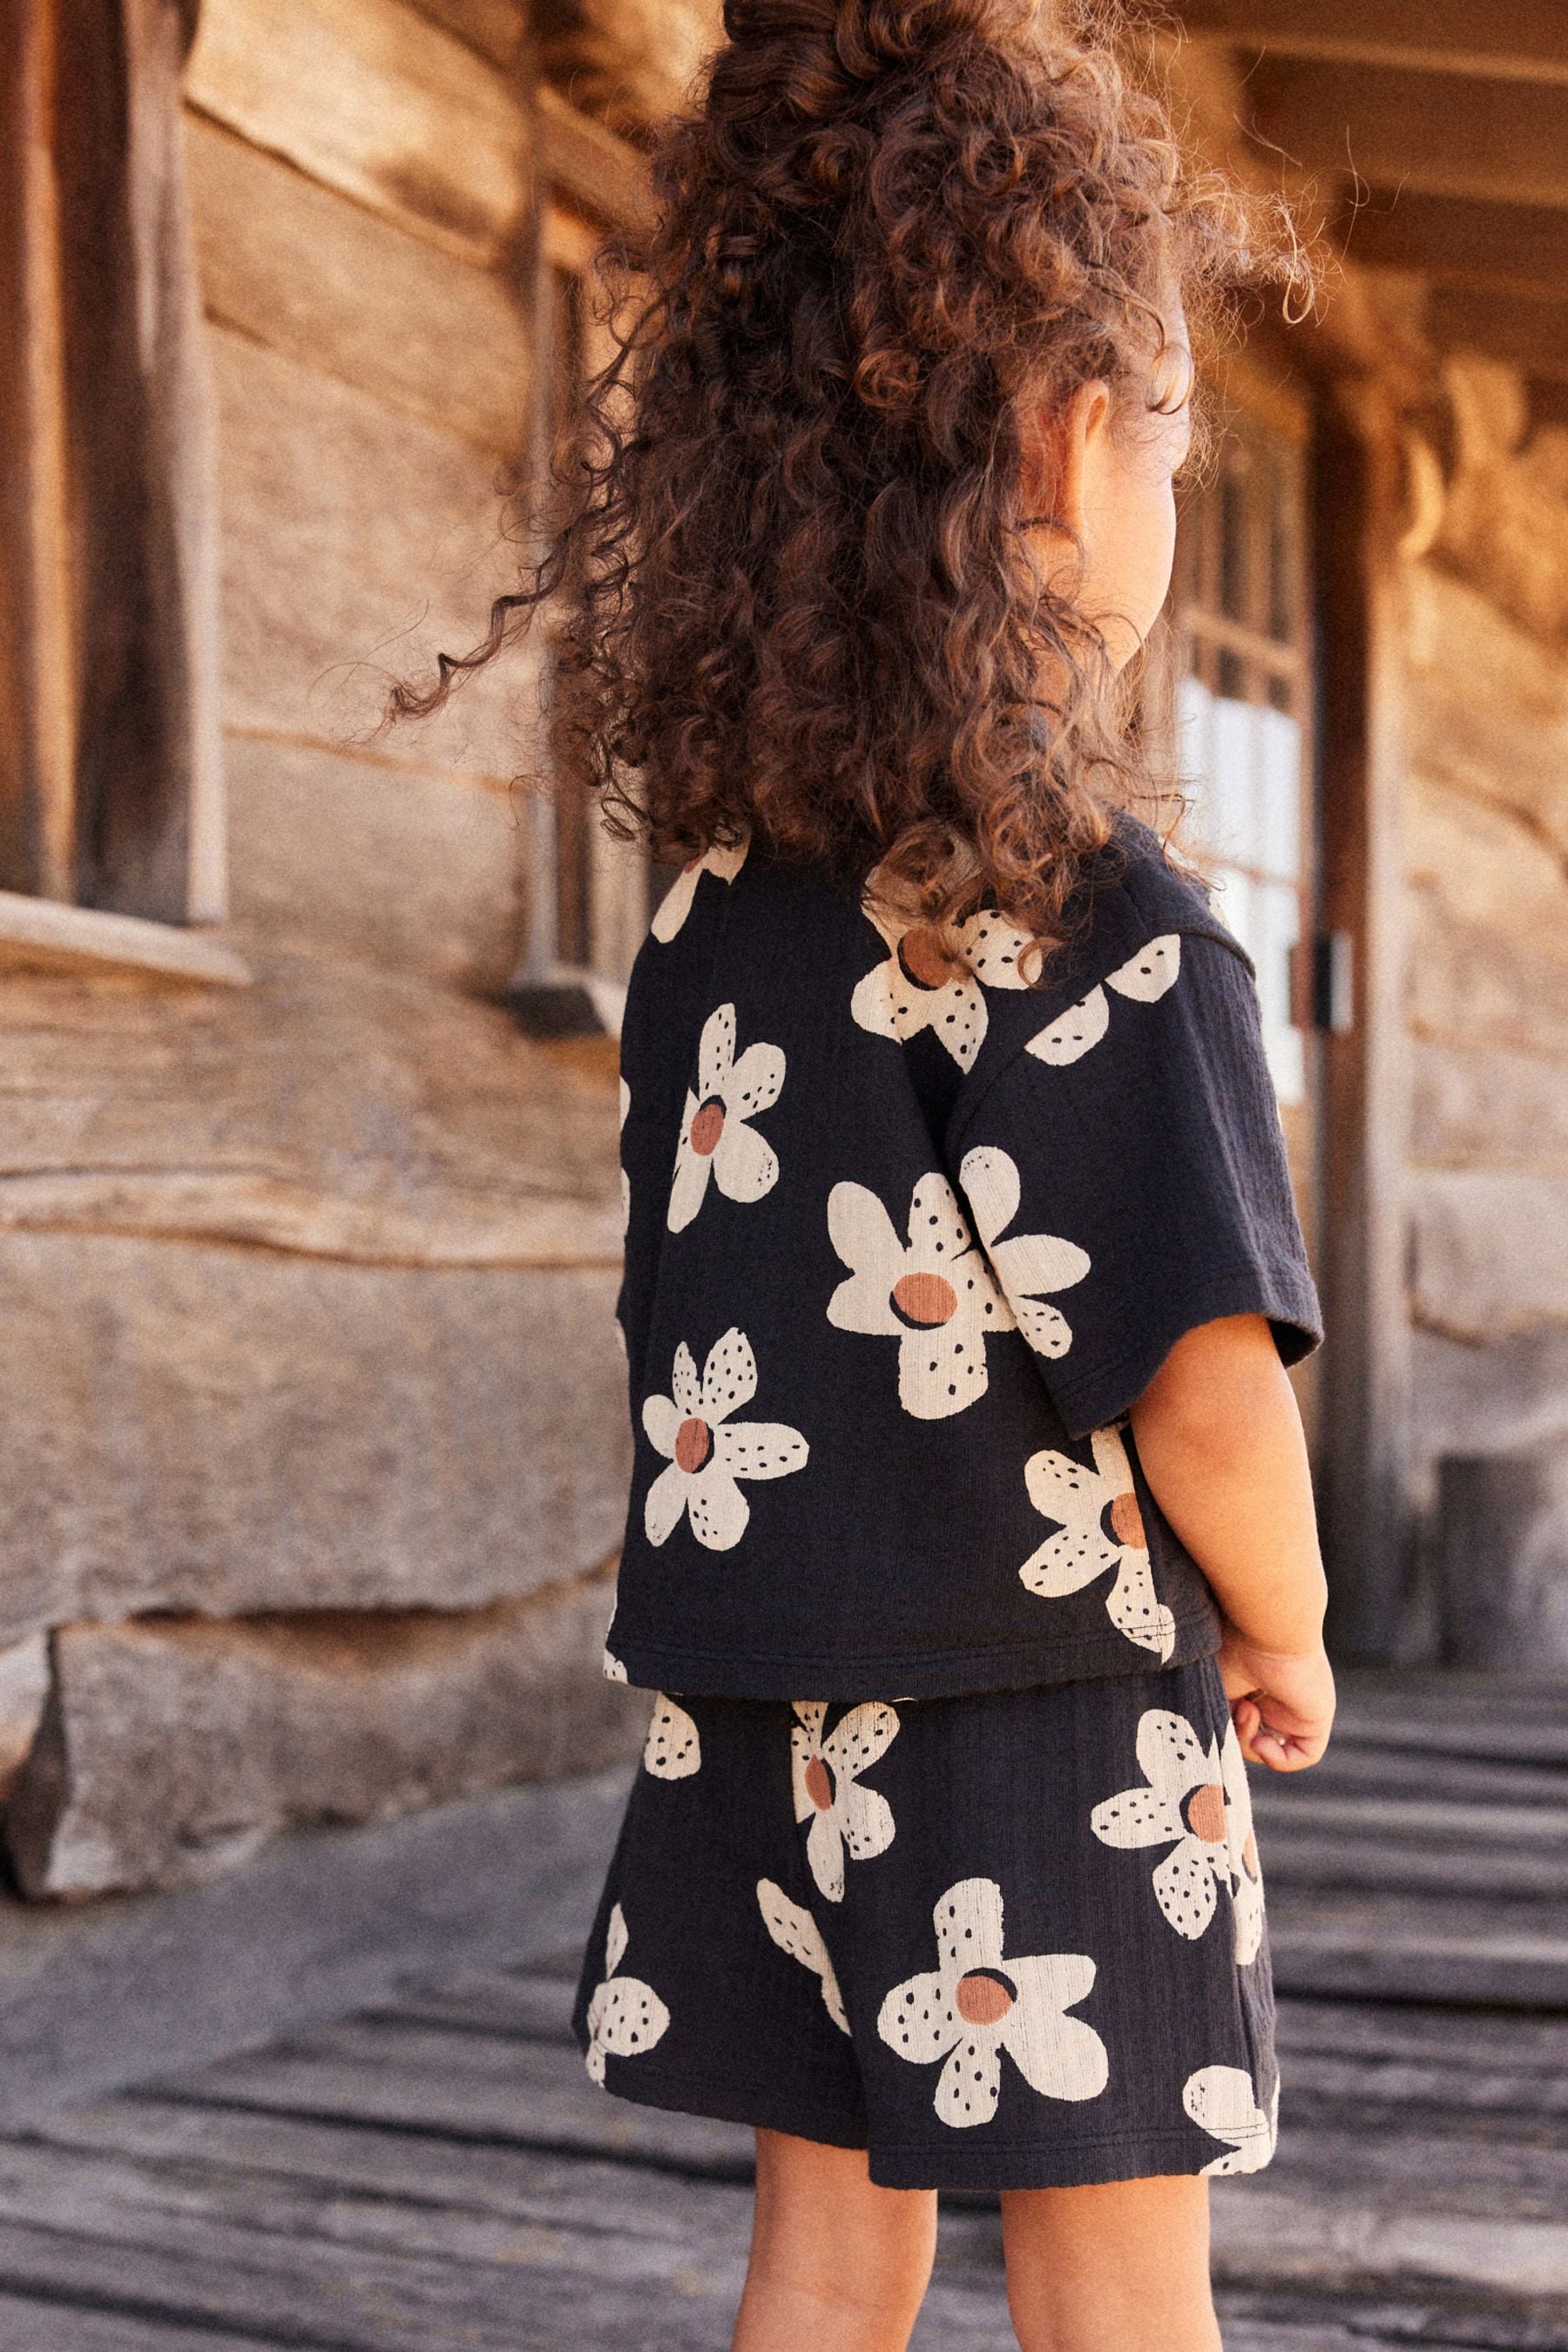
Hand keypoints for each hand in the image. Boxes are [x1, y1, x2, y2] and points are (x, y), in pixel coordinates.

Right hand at [1218, 1629, 1334, 1771]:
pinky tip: (1261, 1740)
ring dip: (1250, 1743)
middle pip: (1252, 1735)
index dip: (1223, 1724)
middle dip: (1235, 1732)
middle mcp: (1276, 1695)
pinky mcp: (1316, 1718)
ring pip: (1272, 1746)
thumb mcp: (1212, 1684)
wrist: (1268, 1625)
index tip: (1211, 1711)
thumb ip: (1214, 1711)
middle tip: (1230, 1709)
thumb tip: (1213, 1742)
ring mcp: (1296, 1707)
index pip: (1237, 1717)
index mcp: (1252, 1682)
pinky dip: (1278, 1759)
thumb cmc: (1233, 1642)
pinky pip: (1303, 1755)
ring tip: (1247, 1711)